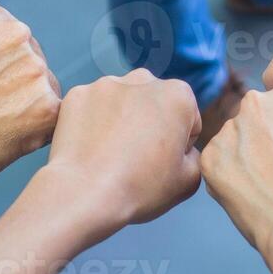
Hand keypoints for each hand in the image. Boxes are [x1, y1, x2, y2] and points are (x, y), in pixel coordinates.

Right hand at [0, 0, 60, 195]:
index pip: (6, 34)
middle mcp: (15, 32)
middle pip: (28, 58)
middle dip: (12, 83)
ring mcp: (33, 68)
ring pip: (41, 88)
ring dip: (24, 107)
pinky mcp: (45, 106)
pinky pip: (50, 119)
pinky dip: (33, 132)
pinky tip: (3, 140)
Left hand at [40, 70, 201, 230]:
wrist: (84, 193)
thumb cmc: (140, 187)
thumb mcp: (189, 181)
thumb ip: (194, 155)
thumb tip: (181, 149)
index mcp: (177, 96)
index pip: (187, 118)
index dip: (179, 143)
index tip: (164, 162)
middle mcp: (142, 79)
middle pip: (153, 102)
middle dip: (150, 122)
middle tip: (138, 157)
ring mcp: (105, 84)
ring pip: (122, 100)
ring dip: (122, 118)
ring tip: (111, 154)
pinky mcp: (77, 94)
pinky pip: (92, 106)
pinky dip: (93, 122)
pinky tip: (91, 147)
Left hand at [200, 83, 272, 259]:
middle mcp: (256, 103)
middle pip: (254, 120)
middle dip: (261, 142)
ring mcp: (230, 130)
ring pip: (233, 143)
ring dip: (243, 161)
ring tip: (265, 190)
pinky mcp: (210, 157)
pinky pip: (217, 165)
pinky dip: (227, 181)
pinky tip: (249, 197)